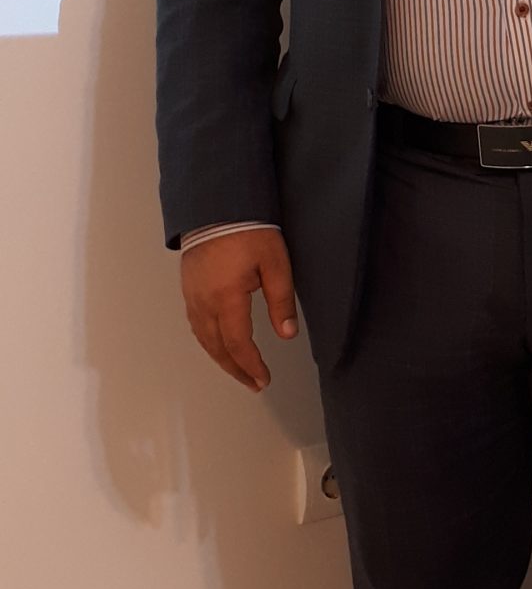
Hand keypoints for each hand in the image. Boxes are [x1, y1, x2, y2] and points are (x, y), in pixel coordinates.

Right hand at [180, 229, 298, 389]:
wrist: (216, 204)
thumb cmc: (250, 231)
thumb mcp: (275, 263)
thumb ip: (281, 300)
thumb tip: (287, 335)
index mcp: (226, 298)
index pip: (237, 344)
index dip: (251, 365)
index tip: (264, 380)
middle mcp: (203, 302)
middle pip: (217, 347)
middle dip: (236, 369)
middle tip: (253, 384)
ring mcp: (192, 295)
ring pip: (203, 338)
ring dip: (220, 358)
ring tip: (239, 371)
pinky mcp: (188, 287)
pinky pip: (196, 324)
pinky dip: (209, 342)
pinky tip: (219, 345)